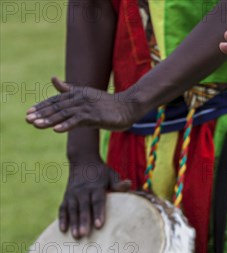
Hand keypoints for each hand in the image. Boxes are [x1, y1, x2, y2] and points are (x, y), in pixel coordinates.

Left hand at [26, 77, 142, 132]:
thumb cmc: (107, 103)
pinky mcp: (95, 116)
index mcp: (77, 94)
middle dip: (41, 114)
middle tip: (28, 120)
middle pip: (57, 107)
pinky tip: (56, 130)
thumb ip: (69, 89)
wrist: (128, 107)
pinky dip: (67, 125)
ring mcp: (87, 107)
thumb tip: (53, 78)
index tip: (29, 113)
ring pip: (64, 114)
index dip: (42, 106)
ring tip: (36, 125)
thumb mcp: (86, 94)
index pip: (56, 101)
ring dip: (49, 120)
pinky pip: (78, 121)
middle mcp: (80, 98)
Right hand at [60, 160, 130, 237]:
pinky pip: (63, 208)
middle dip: (84, 221)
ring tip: (76, 236)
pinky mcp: (66, 196)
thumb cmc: (101, 172)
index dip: (98, 213)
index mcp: (96, 186)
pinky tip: (63, 230)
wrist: (83, 161)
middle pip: (84, 207)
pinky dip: (62, 218)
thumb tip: (128, 184)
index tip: (99, 225)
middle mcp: (83, 190)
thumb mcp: (111, 175)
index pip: (97, 201)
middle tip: (84, 234)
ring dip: (73, 222)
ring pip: (72, 209)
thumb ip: (117, 183)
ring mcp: (73, 194)